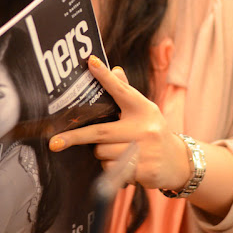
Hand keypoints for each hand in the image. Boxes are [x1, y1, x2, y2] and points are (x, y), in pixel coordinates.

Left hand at [49, 55, 189, 190]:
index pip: (121, 90)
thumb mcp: (144, 111)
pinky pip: (111, 169)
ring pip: (102, 152)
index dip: (105, 77)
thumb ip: (127, 93)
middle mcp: (145, 127)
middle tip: (54, 142)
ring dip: (101, 154)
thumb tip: (114, 69)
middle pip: (100, 131)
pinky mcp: (143, 170)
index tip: (91, 63)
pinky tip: (123, 165)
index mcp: (144, 108)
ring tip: (116, 151)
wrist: (178, 162)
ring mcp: (145, 150)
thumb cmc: (153, 132)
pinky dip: (110, 168)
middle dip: (75, 137)